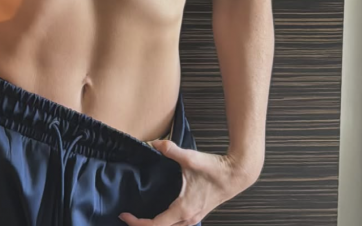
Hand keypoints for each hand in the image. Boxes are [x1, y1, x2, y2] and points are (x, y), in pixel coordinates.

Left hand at [118, 141, 257, 225]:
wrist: (237, 174)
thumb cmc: (215, 170)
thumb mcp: (191, 158)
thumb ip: (170, 150)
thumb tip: (154, 143)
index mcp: (183, 210)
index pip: (155, 225)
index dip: (137, 223)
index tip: (124, 214)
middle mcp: (188, 219)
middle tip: (128, 216)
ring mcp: (194, 218)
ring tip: (140, 217)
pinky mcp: (197, 213)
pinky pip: (178, 225)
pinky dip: (166, 223)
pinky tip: (161, 212)